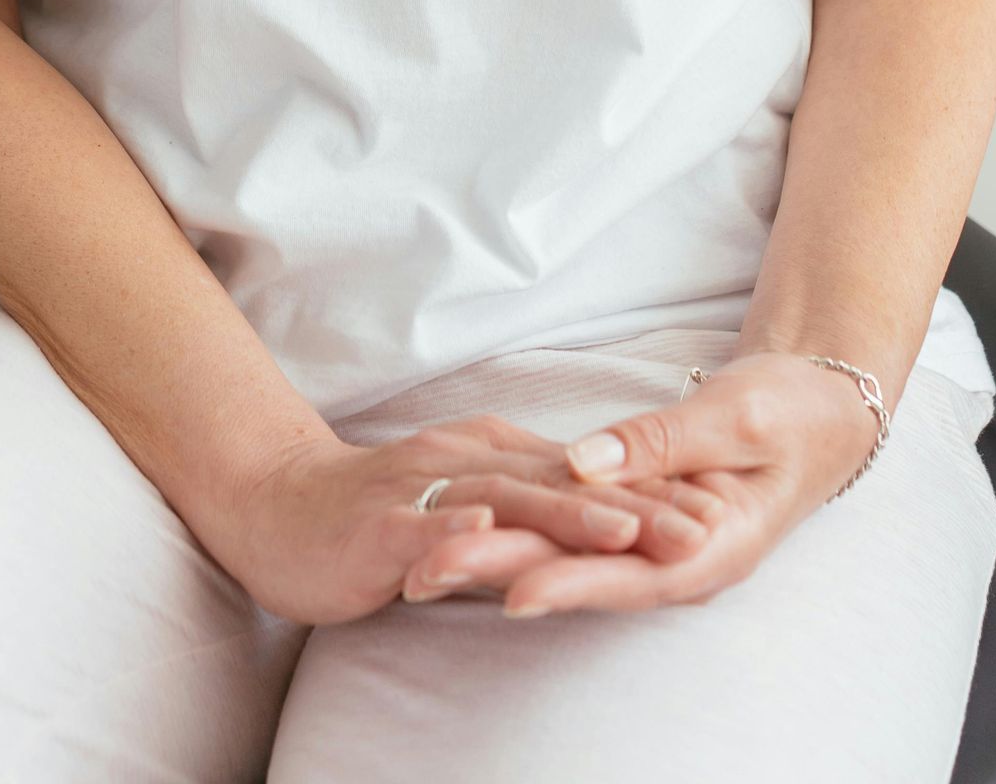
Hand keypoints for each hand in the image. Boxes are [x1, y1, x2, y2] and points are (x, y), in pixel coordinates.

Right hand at [209, 409, 713, 627]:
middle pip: (569, 481)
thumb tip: (589, 530)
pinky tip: (502, 540)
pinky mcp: (388, 521)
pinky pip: (434, 525)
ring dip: (575, 514)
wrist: (277, 508)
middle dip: (641, 504)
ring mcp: (428, 486)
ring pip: (514, 498)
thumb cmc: (373, 518)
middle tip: (708, 525)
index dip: (655, 493)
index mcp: (494, 454)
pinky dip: (471, 531)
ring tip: (634, 529)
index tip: (719, 512)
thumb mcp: (464, 508)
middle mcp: (470, 459)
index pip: (589, 476)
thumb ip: (520, 516)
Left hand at [457, 350, 887, 619]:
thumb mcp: (739, 418)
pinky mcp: (630, 513)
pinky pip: (571, 527)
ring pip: (564, 552)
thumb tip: (586, 462)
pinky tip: (466, 535)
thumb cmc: (791, 412)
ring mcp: (651, 540)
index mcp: (712, 547)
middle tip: (427, 571)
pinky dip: (521, 529)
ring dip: (495, 555)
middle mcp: (673, 558)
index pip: (631, 576)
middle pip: (579, 572)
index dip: (571, 585)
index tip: (510, 593)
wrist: (816, 407)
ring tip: (423, 563)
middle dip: (502, 572)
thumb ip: (664, 442)